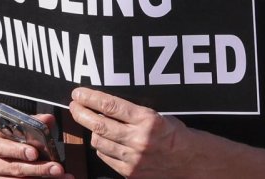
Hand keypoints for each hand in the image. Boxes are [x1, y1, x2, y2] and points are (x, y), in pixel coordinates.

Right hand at [0, 119, 72, 177]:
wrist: (4, 149)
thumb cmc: (10, 135)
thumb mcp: (17, 125)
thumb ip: (32, 121)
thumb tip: (48, 119)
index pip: (0, 147)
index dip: (17, 151)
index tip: (35, 153)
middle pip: (13, 168)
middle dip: (37, 168)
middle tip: (57, 168)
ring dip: (42, 178)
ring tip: (60, 175)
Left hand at [69, 87, 194, 177]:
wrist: (191, 161)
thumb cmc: (175, 134)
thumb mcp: (159, 115)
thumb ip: (133, 113)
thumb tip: (105, 106)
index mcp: (148, 120)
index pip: (111, 106)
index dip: (90, 98)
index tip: (79, 93)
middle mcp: (139, 139)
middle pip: (98, 124)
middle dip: (81, 113)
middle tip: (74, 105)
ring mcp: (133, 159)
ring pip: (99, 142)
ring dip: (91, 131)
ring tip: (90, 123)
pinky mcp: (130, 173)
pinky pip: (106, 158)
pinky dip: (102, 148)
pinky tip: (105, 141)